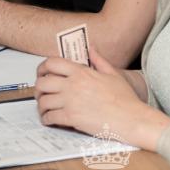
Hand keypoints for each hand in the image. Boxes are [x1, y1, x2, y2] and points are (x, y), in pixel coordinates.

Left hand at [34, 47, 169, 149]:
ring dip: (41, 106)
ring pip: (44, 101)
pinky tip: (50, 120)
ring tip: (44, 109)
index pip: (52, 63)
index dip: (42, 68)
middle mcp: (73, 85)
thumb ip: (99, 60)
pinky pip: (50, 118)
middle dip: (38, 89)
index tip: (41, 74)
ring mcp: (71, 102)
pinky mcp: (72, 119)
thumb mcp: (112, 74)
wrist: (131, 118)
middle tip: (41, 94)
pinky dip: (46, 120)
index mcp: (82, 72)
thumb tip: (92, 48)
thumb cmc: (124, 98)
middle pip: (42, 83)